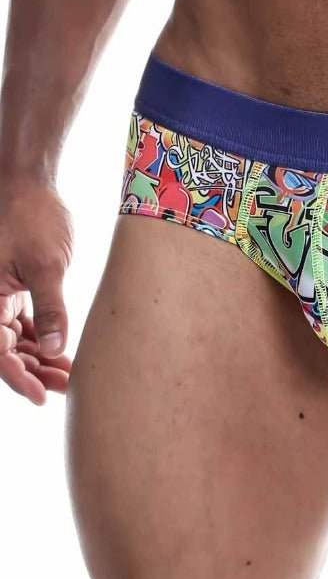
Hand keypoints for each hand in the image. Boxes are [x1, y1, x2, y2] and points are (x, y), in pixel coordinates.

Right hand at [0, 177, 73, 405]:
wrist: (27, 182)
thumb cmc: (32, 216)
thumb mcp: (47, 265)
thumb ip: (51, 308)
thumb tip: (55, 349)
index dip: (18, 378)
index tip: (41, 396)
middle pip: (6, 351)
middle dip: (34, 373)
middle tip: (67, 387)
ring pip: (15, 340)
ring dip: (40, 359)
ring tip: (70, 375)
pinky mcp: (12, 288)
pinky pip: (22, 324)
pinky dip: (41, 338)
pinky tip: (62, 352)